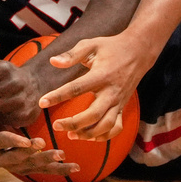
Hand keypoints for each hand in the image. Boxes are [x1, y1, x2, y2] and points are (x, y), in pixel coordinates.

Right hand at [0, 127, 78, 177]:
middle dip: (32, 153)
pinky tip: (75, 167)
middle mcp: (0, 159)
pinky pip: (43, 170)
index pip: (2, 142)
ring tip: (64, 156)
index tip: (27, 141)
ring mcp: (13, 165)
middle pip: (18, 158)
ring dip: (49, 163)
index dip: (14, 141)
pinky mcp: (25, 167)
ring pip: (33, 167)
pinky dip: (59, 169)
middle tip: (44, 144)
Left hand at [39, 32, 153, 140]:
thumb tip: (53, 62)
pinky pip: (116, 128)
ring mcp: (119, 101)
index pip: (76, 88)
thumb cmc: (111, 47)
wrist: (139, 51)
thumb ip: (72, 54)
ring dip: (87, 134)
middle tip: (56, 126)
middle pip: (93, 114)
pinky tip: (89, 137)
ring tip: (70, 135)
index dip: (58, 96)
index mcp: (101, 74)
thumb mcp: (92, 44)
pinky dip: (103, 137)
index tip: (42, 103)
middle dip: (73, 123)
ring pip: (105, 125)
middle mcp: (111, 91)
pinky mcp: (123, 107)